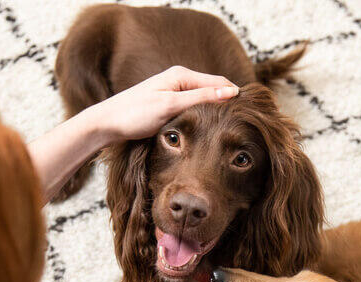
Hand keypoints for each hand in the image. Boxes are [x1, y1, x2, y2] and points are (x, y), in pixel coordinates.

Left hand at [91, 65, 238, 141]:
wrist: (107, 123)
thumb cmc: (135, 113)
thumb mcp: (171, 106)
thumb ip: (201, 98)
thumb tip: (231, 92)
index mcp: (181, 75)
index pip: (219, 81)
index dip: (235, 94)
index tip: (252, 110)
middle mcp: (179, 80)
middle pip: (212, 90)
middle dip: (227, 102)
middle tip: (246, 120)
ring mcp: (174, 92)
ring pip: (204, 100)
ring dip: (216, 110)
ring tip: (231, 125)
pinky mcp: (169, 104)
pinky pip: (194, 108)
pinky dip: (205, 115)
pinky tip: (210, 127)